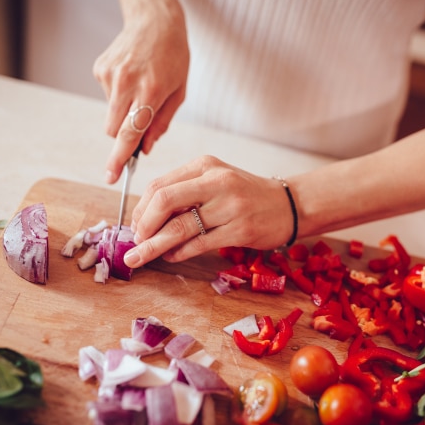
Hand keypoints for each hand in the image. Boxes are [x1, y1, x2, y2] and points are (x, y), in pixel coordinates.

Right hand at [93, 0, 188, 183]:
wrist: (155, 20)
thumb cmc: (173, 57)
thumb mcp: (179, 92)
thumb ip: (162, 123)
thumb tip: (144, 149)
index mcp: (151, 91)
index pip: (130, 133)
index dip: (119, 158)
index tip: (110, 176)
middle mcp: (127, 83)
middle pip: (114, 130)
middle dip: (124, 137)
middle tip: (139, 127)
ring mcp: (110, 76)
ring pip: (110, 116)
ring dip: (124, 114)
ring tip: (140, 90)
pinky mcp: (100, 69)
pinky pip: (107, 98)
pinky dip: (119, 96)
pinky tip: (131, 79)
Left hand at [123, 156, 295, 267]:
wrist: (289, 204)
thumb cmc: (247, 194)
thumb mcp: (216, 181)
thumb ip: (185, 193)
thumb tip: (147, 219)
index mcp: (205, 166)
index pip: (159, 185)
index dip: (140, 209)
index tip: (135, 226)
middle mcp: (216, 182)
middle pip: (164, 202)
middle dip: (143, 226)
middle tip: (135, 243)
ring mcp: (230, 206)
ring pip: (179, 227)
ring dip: (154, 246)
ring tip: (140, 258)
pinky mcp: (240, 230)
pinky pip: (199, 244)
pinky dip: (179, 253)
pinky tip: (171, 256)